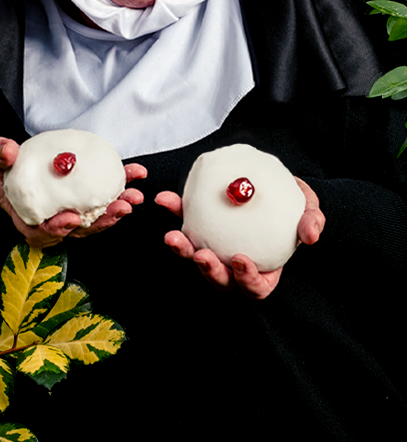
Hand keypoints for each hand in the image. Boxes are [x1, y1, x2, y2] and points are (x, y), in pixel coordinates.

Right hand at [0, 137, 145, 247]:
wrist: (11, 159)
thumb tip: (9, 151)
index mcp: (26, 215)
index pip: (41, 232)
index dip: (57, 230)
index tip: (72, 219)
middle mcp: (50, 218)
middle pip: (77, 230)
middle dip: (101, 222)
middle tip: (120, 208)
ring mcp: (69, 208)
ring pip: (95, 217)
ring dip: (117, 209)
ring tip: (133, 196)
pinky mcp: (83, 195)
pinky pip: (103, 195)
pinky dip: (121, 186)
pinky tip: (135, 174)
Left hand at [155, 177, 324, 299]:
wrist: (275, 188)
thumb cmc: (294, 207)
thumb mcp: (309, 211)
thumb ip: (312, 222)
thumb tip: (311, 235)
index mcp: (264, 272)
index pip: (255, 288)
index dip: (247, 280)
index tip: (240, 260)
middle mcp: (235, 267)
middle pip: (220, 279)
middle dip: (208, 271)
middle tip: (201, 254)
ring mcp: (215, 249)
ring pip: (196, 257)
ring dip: (182, 249)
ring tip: (172, 235)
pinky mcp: (199, 228)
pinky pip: (185, 224)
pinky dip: (174, 214)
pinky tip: (165, 200)